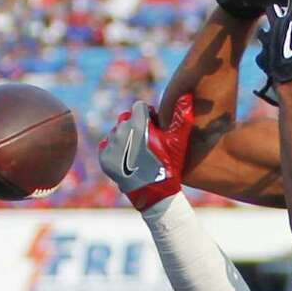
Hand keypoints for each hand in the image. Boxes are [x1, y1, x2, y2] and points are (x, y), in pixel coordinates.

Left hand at [98, 95, 193, 210]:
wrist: (156, 195)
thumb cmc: (169, 167)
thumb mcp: (178, 142)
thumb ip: (182, 117)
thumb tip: (187, 95)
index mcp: (138, 123)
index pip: (140, 107)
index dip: (149, 118)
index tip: (156, 131)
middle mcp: (121, 131)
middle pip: (127, 119)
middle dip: (136, 128)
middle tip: (148, 146)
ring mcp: (111, 144)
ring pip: (117, 132)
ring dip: (126, 139)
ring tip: (138, 156)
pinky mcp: (104, 157)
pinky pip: (108, 146)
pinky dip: (116, 151)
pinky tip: (128, 161)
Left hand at [254, 0, 291, 104]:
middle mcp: (278, 26)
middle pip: (272, 8)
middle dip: (276, 7)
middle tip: (278, 7)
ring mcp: (268, 43)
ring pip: (264, 32)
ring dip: (269, 33)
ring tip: (273, 35)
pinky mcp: (263, 60)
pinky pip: (263, 55)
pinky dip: (267, 56)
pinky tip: (270, 59)